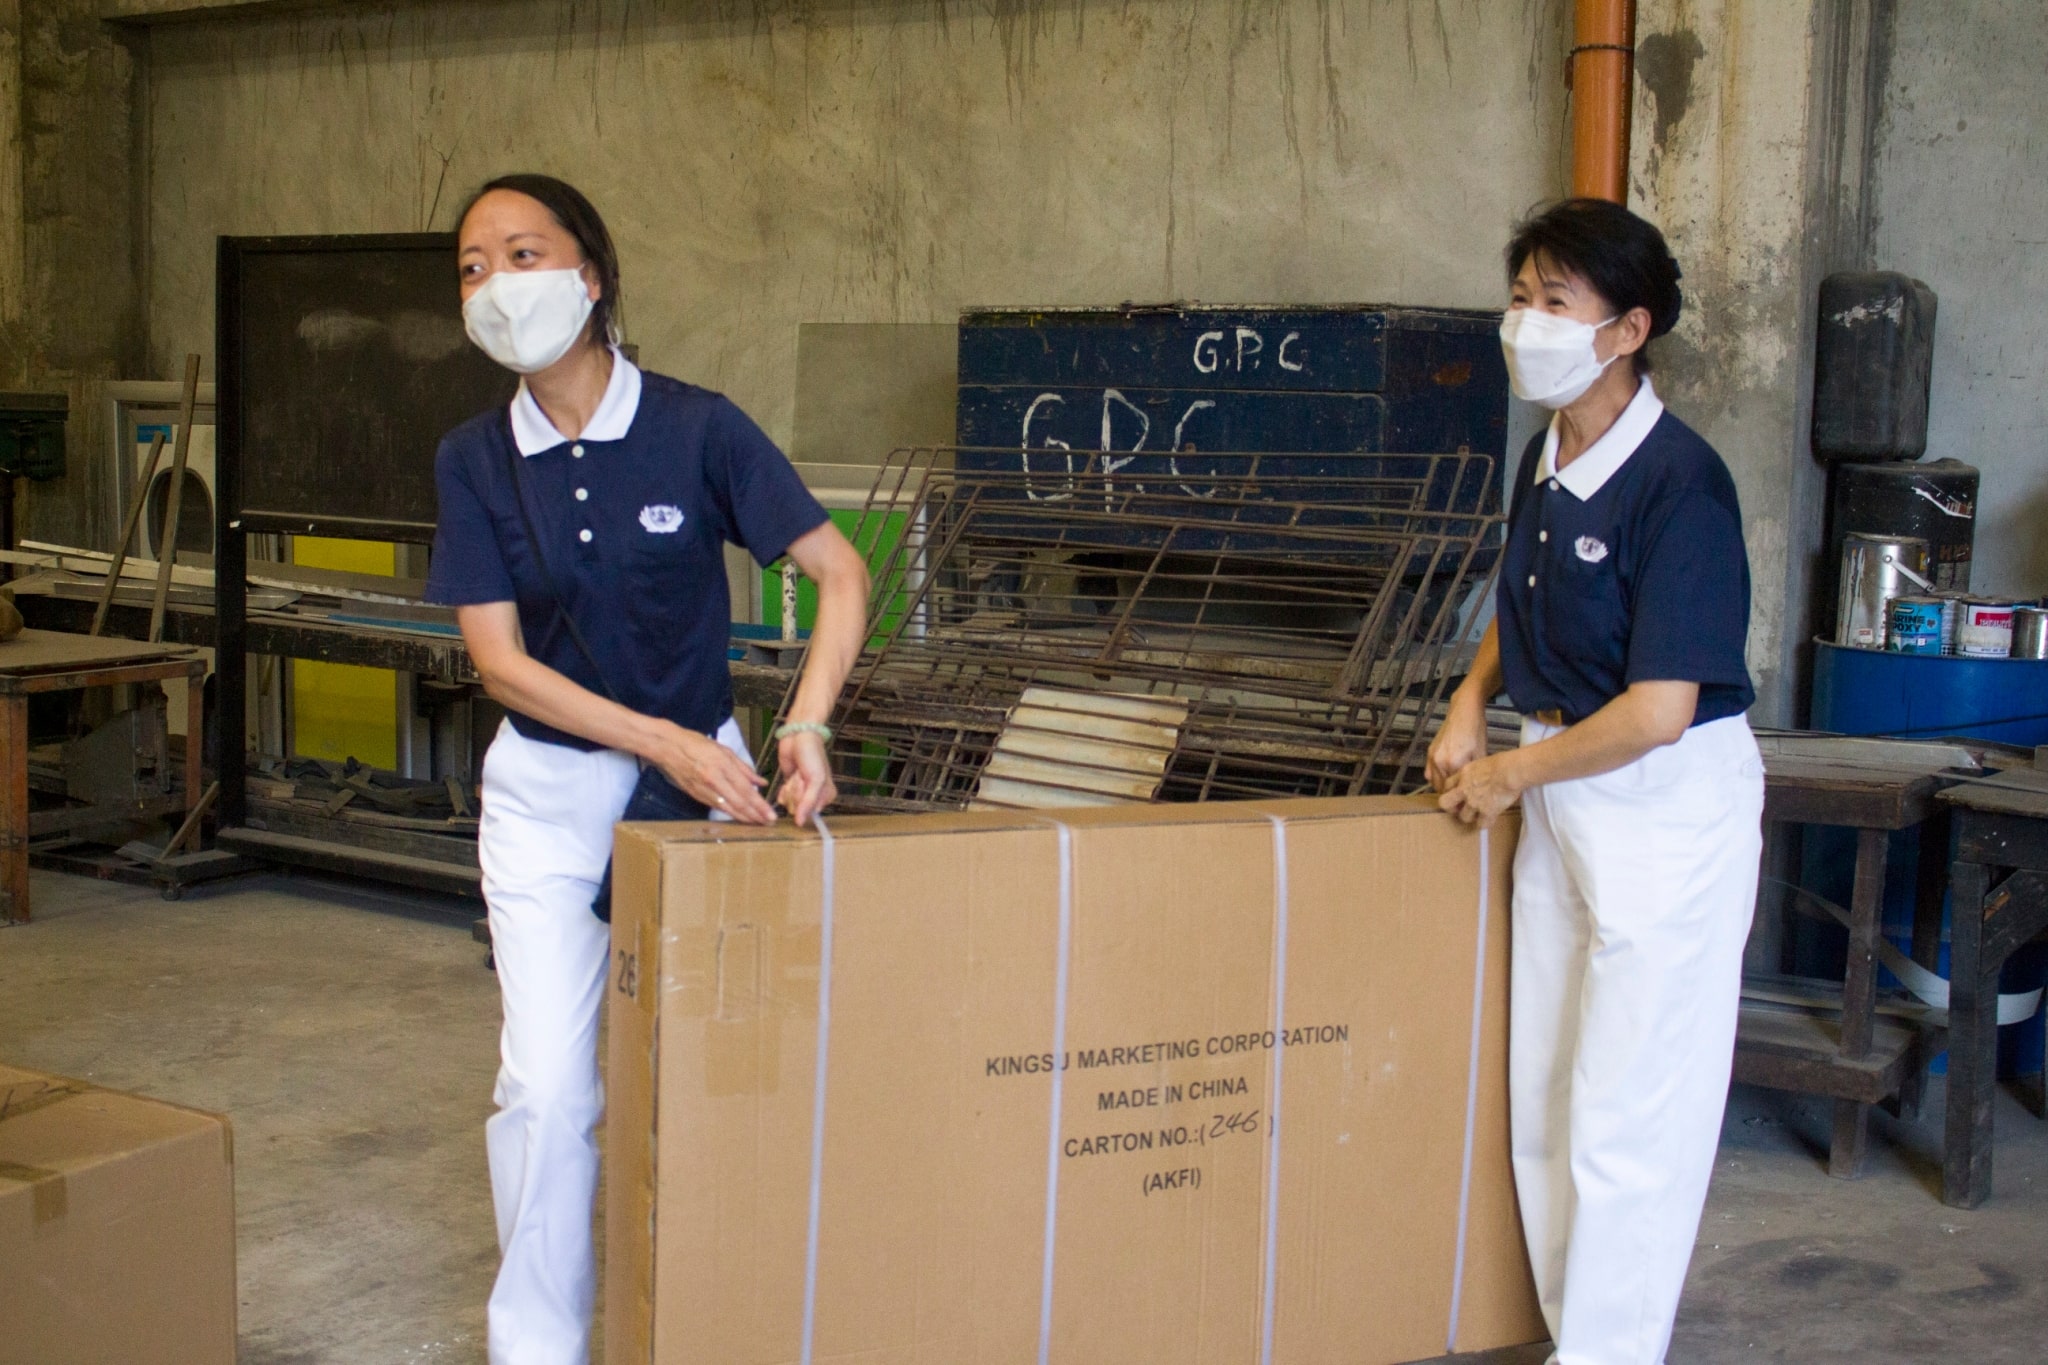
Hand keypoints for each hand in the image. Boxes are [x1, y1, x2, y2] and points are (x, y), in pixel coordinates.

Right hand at [640, 720, 775, 823]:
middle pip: (739, 803)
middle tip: (769, 824)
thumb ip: (743, 768)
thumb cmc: (695, 744)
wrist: (667, 748)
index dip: (759, 805)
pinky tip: (740, 818)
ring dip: (744, 818)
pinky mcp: (696, 796)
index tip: (771, 814)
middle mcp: (714, 781)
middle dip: (756, 815)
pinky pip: (717, 807)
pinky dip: (731, 814)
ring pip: (728, 809)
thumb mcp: (723, 750)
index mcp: (722, 766)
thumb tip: (760, 782)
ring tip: (758, 824)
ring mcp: (704, 790)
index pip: (746, 790)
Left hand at [776, 730, 838, 827]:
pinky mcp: (790, 788)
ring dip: (790, 788)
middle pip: (799, 808)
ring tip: (797, 774)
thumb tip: (800, 823)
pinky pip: (783, 799)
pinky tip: (790, 777)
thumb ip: (808, 803)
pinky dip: (783, 789)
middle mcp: (815, 797)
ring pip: (790, 804)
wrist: (798, 737)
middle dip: (797, 792)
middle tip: (802, 776)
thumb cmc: (812, 755)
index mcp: (827, 795)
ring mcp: (801, 793)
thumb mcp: (816, 779)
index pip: (811, 812)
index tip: (808, 785)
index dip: (805, 799)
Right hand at [1426, 692, 1488, 791]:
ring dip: (1443, 787)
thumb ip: (1474, 773)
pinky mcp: (1430, 752)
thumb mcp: (1481, 753)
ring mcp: (1432, 757)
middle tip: (1460, 799)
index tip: (1465, 805)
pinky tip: (1446, 776)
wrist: (1464, 710)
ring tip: (1454, 789)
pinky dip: (1436, 777)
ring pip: (1434, 782)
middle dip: (1450, 796)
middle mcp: (1440, 762)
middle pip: (1442, 789)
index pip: (1454, 791)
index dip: (1460, 800)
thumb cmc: (1476, 730)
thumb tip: (1477, 788)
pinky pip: (1430, 772)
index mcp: (1454, 764)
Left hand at [1438, 752, 1523, 828]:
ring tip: (1478, 813)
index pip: (1446, 786)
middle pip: (1445, 804)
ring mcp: (1474, 802)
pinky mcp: (1487, 812)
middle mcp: (1464, 790)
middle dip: (1451, 807)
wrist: (1510, 771)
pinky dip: (1485, 823)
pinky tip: (1490, 819)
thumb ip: (1473, 773)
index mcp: (1463, 775)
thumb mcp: (1480, 762)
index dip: (1451, 791)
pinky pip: (1481, 824)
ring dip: (1470, 817)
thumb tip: (1477, 777)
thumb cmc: (1502, 762)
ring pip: (1463, 817)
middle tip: (1460, 808)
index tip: (1458, 795)